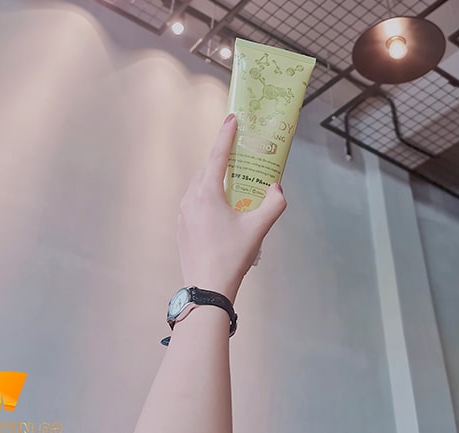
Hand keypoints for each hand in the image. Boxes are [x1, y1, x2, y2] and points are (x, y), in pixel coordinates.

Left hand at [177, 113, 286, 302]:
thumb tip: (277, 189)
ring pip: (199, 187)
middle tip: (242, 160)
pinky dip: (208, 199)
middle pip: (208, 170)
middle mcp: (190, 199)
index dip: (226, 135)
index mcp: (206, 193)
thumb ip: (274, 204)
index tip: (232, 118)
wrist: (207, 287)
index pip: (217, 156)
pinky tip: (222, 213)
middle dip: (224, 162)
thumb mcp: (259, 228)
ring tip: (235, 190)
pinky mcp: (181, 226)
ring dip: (216, 182)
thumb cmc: (231, 256)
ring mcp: (182, 213)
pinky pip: (194, 203)